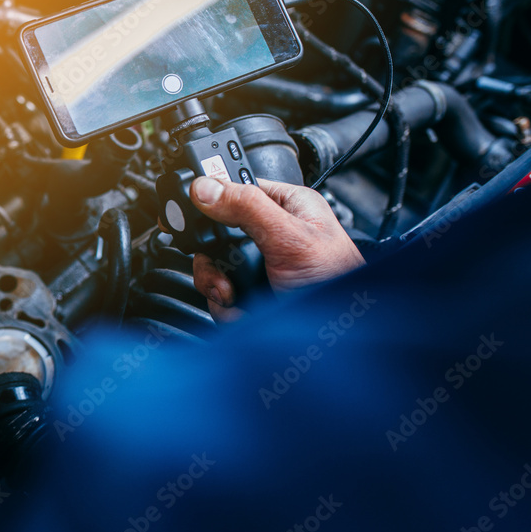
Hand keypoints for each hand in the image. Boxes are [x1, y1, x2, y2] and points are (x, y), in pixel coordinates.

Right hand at [189, 177, 364, 317]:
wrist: (339, 344)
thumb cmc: (338, 284)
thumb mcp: (291, 239)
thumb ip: (248, 208)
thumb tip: (206, 187)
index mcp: (287, 206)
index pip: (236, 187)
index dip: (212, 197)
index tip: (191, 208)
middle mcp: (270, 233)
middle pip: (215, 230)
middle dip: (212, 254)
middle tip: (219, 264)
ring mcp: (257, 266)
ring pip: (211, 263)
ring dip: (215, 282)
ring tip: (233, 293)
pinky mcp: (249, 294)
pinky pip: (216, 292)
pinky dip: (223, 304)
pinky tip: (241, 308)